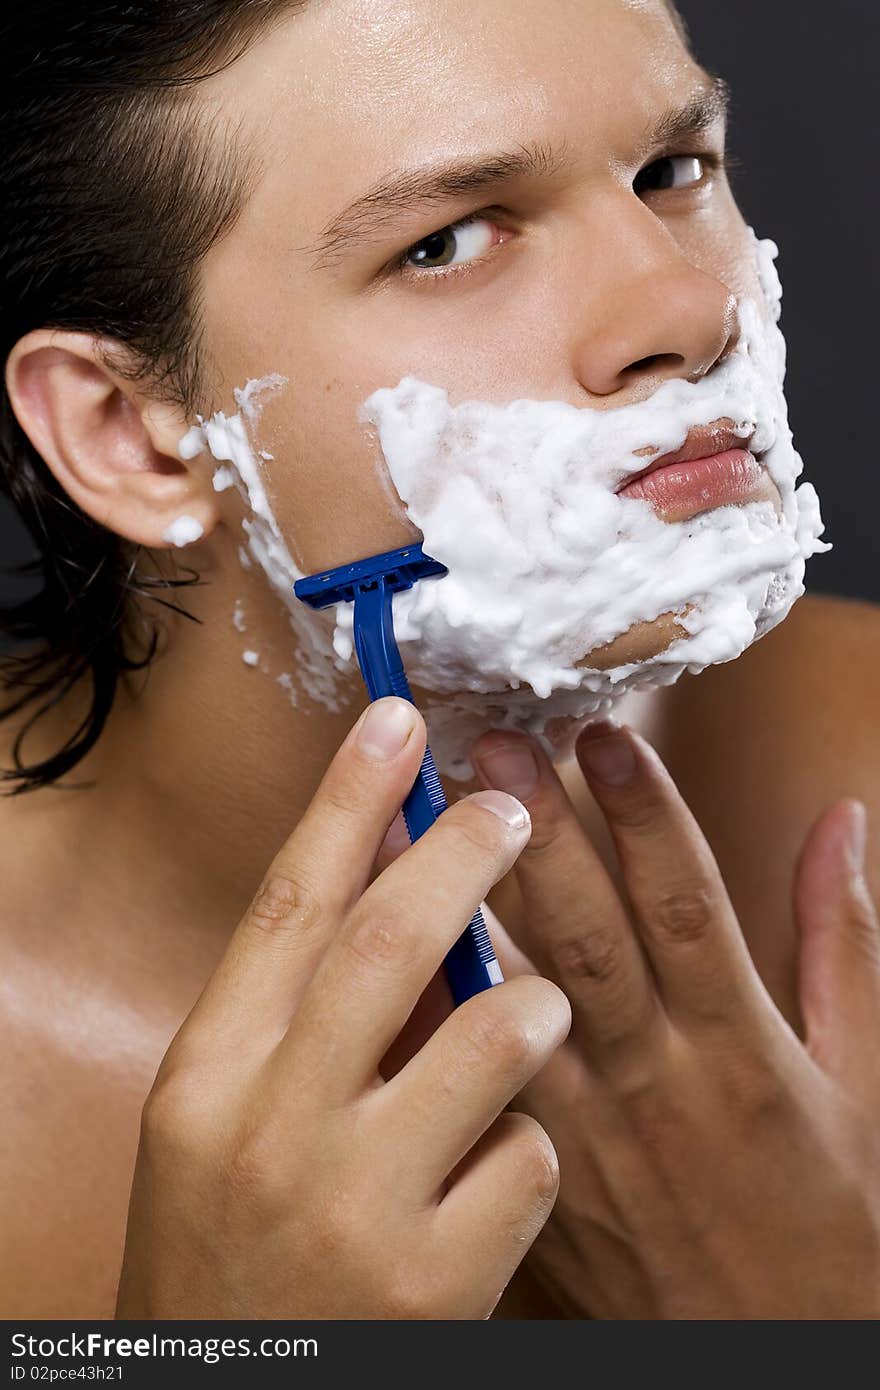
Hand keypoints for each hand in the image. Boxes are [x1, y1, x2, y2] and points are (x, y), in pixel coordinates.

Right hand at [116, 697, 569, 1319]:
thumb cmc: (226, 1252)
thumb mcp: (218, 1125)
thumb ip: (291, 1014)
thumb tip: (383, 879)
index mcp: (209, 1077)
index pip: (289, 902)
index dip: (347, 798)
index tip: (395, 720)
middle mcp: (275, 1128)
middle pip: (393, 939)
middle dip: (465, 850)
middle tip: (511, 805)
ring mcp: (356, 1205)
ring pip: (492, 1035)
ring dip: (532, 1001)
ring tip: (535, 1004)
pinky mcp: (436, 1282)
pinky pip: (530, 1157)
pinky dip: (530, 1141)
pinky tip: (502, 1160)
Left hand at [470, 719, 879, 1318]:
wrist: (763, 1360)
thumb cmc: (824, 1223)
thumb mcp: (864, 1081)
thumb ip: (842, 942)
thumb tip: (842, 822)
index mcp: (741, 1050)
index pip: (688, 906)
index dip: (647, 815)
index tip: (607, 736)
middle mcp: (653, 1082)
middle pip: (587, 939)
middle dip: (538, 834)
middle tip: (489, 743)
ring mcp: (584, 1132)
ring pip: (511, 1002)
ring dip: (466, 905)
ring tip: (419, 819)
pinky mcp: (535, 1172)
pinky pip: (473, 1079)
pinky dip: (435, 1007)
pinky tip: (391, 945)